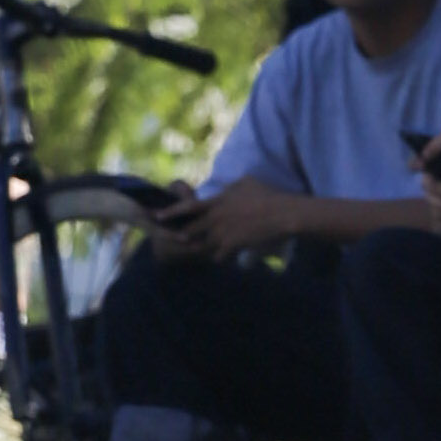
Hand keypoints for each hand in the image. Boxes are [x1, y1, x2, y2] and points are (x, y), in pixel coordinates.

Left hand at [153, 176, 282, 263]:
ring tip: (200, 251)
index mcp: (218, 201)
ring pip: (203, 245)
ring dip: (202, 248)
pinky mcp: (233, 244)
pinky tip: (225, 257)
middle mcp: (216, 217)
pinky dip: (220, 257)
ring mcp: (224, 232)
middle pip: (190, 230)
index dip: (171, 212)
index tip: (157, 216)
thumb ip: (231, 187)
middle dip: (181, 236)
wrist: (283, 213)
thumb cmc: (268, 195)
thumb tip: (226, 187)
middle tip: (174, 240)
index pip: (188, 207)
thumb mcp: (247, 182)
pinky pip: (218, 256)